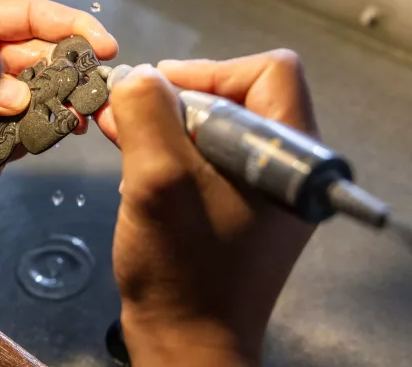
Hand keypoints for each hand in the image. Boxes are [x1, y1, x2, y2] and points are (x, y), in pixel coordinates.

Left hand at [0, 0, 117, 188]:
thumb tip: (16, 99)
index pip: (24, 15)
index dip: (67, 26)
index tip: (102, 46)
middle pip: (36, 59)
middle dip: (66, 81)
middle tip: (88, 108)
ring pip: (28, 102)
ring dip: (42, 123)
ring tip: (46, 140)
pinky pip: (5, 139)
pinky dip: (9, 157)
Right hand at [95, 50, 317, 365]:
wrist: (185, 342)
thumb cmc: (182, 268)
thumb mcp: (158, 179)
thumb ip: (146, 114)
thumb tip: (137, 77)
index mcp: (292, 156)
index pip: (267, 72)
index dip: (210, 71)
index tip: (160, 92)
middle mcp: (284, 167)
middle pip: (235, 96)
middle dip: (175, 100)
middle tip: (130, 117)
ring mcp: (259, 189)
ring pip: (212, 127)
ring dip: (163, 125)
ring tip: (120, 132)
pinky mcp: (233, 206)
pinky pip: (202, 158)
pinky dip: (166, 150)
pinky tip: (130, 155)